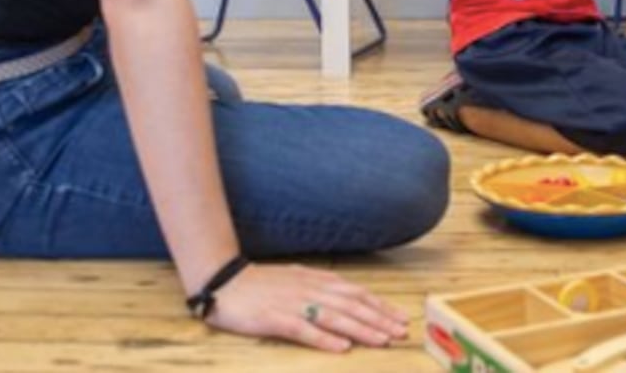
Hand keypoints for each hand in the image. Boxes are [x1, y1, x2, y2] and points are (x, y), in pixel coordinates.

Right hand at [204, 262, 409, 351]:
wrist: (224, 282)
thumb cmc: (262, 284)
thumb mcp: (297, 278)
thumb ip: (323, 287)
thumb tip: (351, 297)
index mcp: (316, 280)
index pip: (356, 293)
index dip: (380, 306)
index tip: (401, 318)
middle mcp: (310, 290)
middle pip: (351, 305)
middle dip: (379, 319)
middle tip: (401, 332)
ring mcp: (293, 304)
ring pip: (335, 317)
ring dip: (361, 329)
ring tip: (382, 340)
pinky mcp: (275, 319)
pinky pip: (304, 329)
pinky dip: (324, 338)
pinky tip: (342, 347)